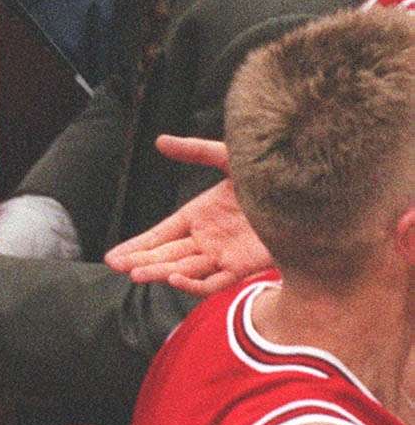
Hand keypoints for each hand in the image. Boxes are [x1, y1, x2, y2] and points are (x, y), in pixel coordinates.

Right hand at [104, 135, 271, 295]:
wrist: (310, 197)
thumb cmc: (270, 175)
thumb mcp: (228, 157)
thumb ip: (195, 150)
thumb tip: (160, 141)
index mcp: (198, 215)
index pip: (160, 235)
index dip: (137, 246)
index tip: (113, 256)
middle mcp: (206, 238)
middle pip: (166, 255)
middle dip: (140, 262)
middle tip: (116, 267)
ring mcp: (223, 255)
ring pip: (184, 269)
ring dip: (159, 272)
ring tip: (136, 274)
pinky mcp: (243, 267)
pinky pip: (214, 281)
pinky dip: (194, 283)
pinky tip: (174, 278)